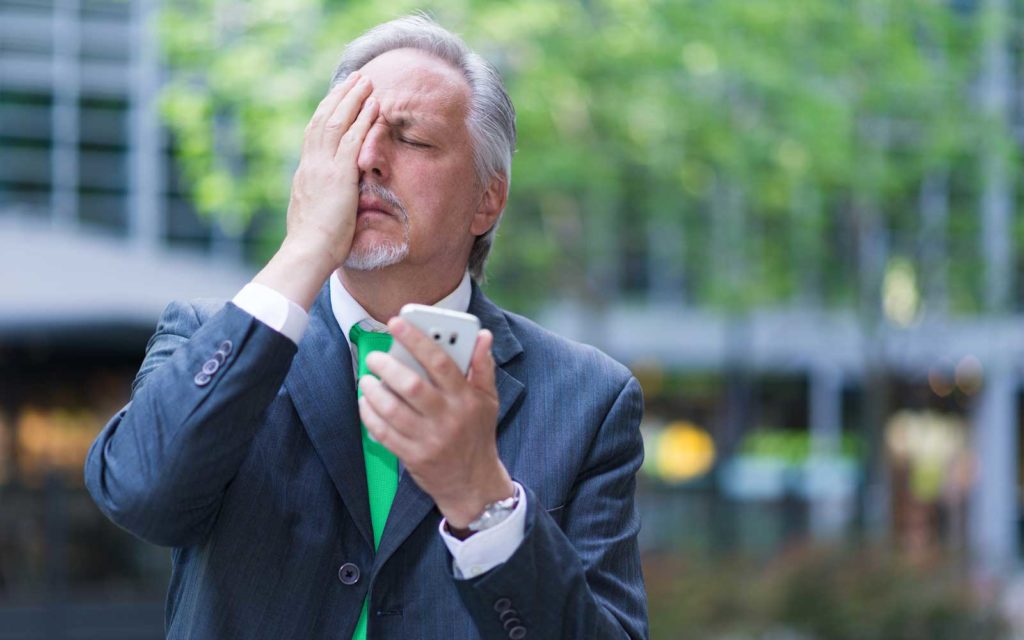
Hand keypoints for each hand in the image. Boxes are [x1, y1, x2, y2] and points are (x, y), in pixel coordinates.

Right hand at [251, 72, 378, 309]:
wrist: (307, 253)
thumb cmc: (313, 246)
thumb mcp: (315, 215)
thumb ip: (322, 200)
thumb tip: (329, 200)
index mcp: (305, 174)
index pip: (314, 134)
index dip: (326, 112)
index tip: (338, 98)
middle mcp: (311, 165)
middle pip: (323, 119)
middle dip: (340, 97)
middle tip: (354, 79)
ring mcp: (323, 168)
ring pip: (336, 122)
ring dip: (353, 99)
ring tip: (366, 82)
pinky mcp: (338, 175)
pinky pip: (352, 139)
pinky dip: (363, 120)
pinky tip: (374, 106)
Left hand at [358, 318, 514, 529]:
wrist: (473, 484)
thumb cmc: (477, 434)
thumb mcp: (488, 400)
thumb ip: (482, 367)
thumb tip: (483, 336)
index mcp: (467, 398)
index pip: (441, 362)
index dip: (417, 340)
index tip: (397, 323)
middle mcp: (448, 418)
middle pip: (412, 386)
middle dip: (388, 366)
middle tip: (376, 357)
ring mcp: (429, 439)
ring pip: (392, 410)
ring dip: (373, 391)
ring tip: (367, 379)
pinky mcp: (413, 457)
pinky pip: (383, 433)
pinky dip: (369, 415)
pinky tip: (366, 403)